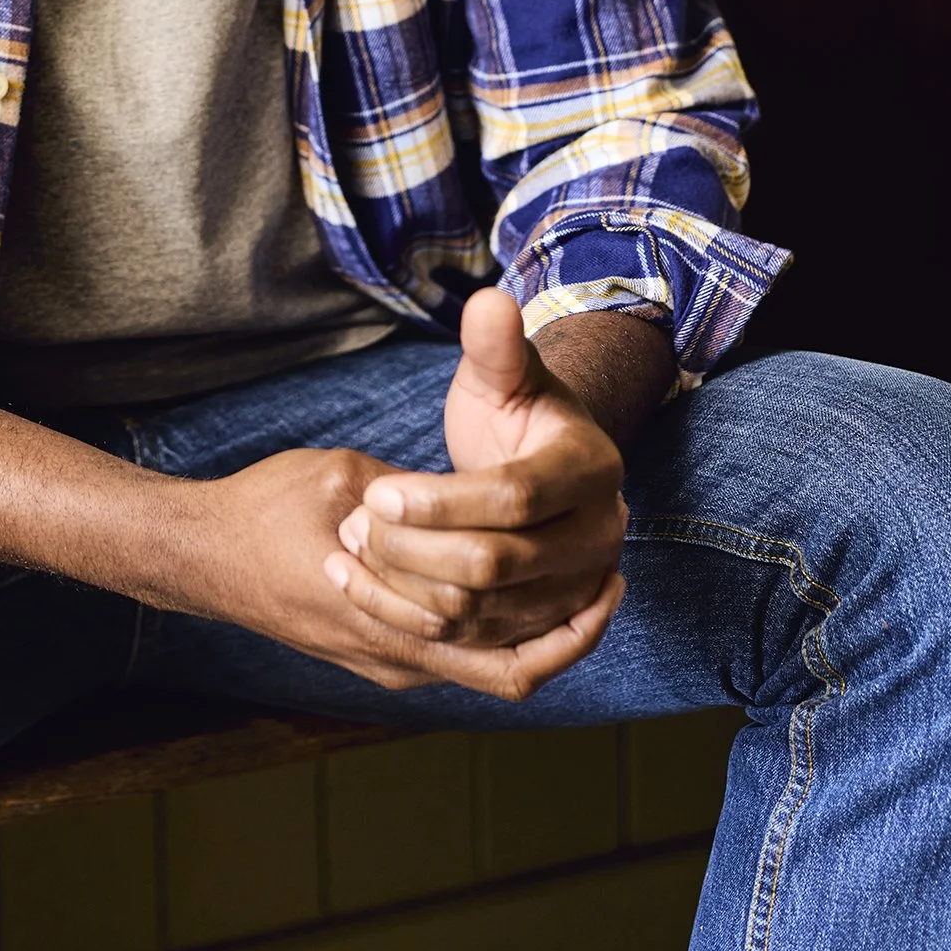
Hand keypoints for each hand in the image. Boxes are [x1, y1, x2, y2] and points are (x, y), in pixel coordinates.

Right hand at [191, 426, 618, 698]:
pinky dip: (499, 632)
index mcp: (389, 611)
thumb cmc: (265, 507)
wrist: (204, 554)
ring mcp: (388, 661)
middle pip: (506, 662)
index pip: (500, 633)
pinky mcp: (380, 656)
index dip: (561, 606)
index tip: (604, 568)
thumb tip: (472, 490)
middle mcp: (395, 654)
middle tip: (610, 576)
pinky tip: (522, 590)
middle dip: (563, 622)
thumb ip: (413, 492)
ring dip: (536, 631)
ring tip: (585, 584)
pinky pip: (459, 659)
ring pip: (485, 667)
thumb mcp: (343, 474)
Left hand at [321, 289, 627, 697]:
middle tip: (354, 522)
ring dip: (407, 588)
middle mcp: (599, 536)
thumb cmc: (517, 410)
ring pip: (484, 612)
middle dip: (413, 548)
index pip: (513, 497)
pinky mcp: (548, 627)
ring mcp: (578, 588)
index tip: (376, 491)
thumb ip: (495, 344)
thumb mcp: (504, 372)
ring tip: (351, 550)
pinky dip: (420, 623)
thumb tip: (489, 302)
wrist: (541, 462)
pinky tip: (366, 590)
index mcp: (591, 468)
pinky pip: (485, 648)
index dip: (440, 500)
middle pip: (496, 564)